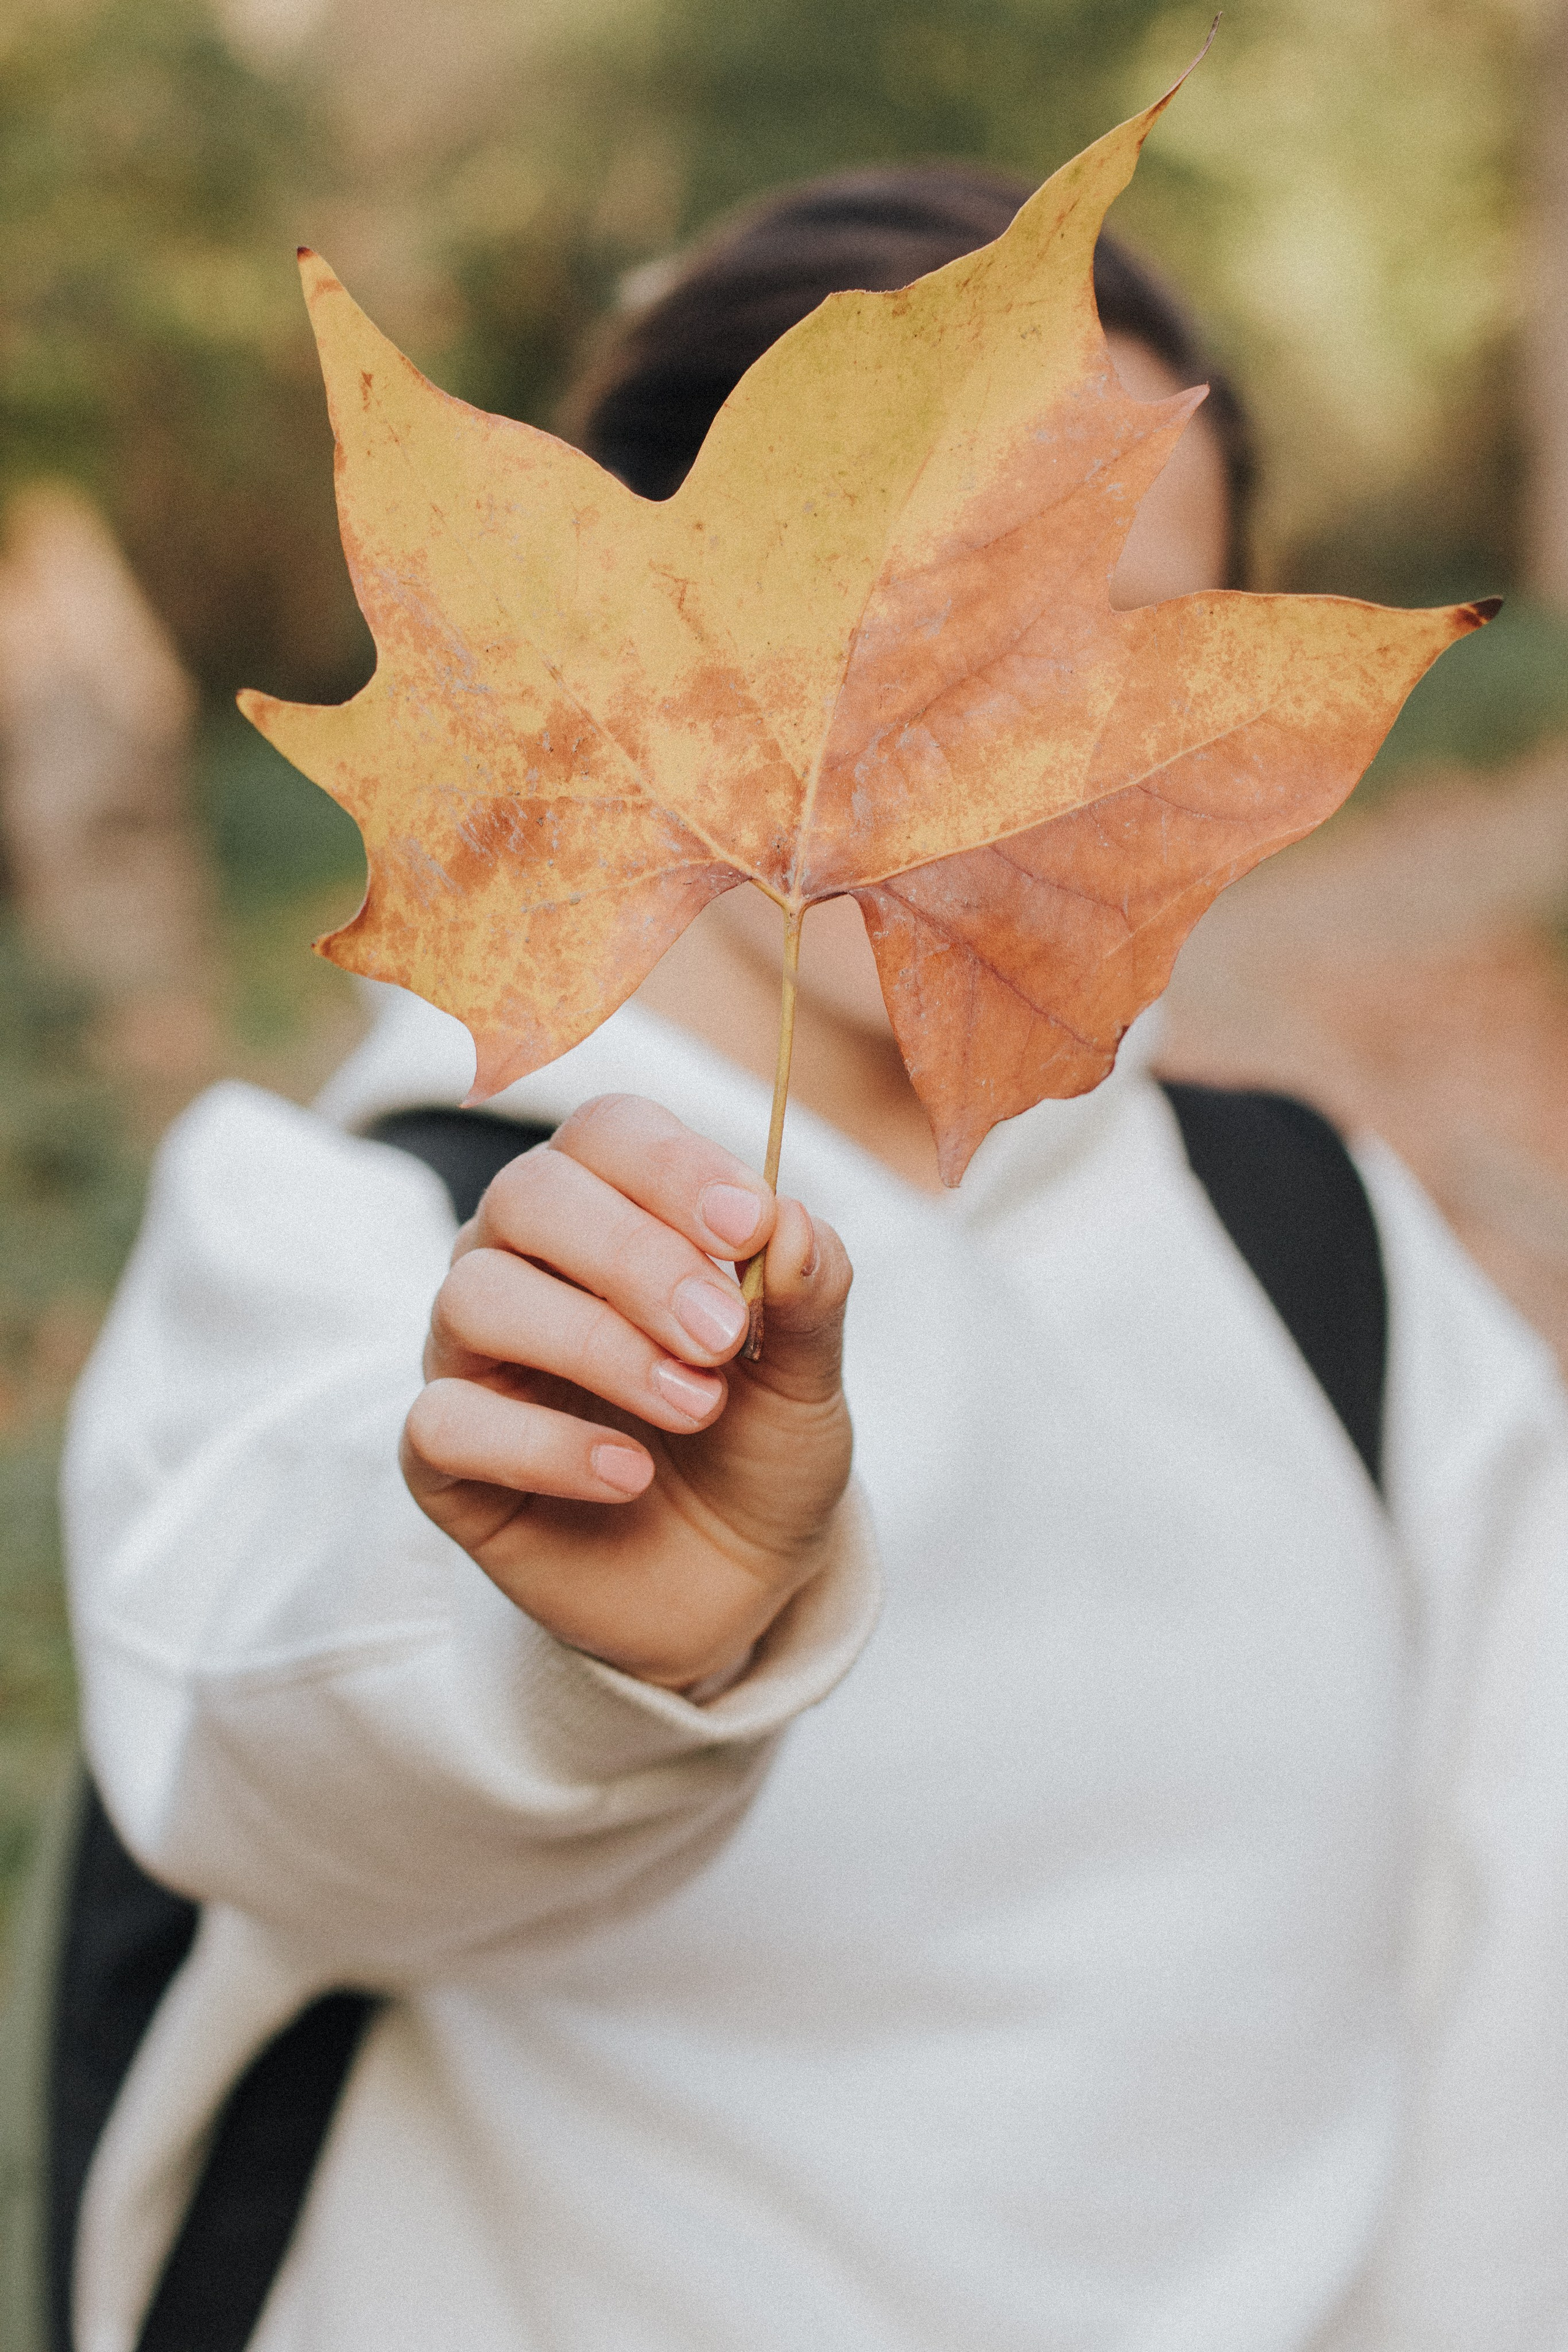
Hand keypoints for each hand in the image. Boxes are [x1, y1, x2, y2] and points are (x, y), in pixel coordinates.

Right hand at [400, 1094, 853, 1691]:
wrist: (737, 1585)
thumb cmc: (759, 1449)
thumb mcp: (809, 1378)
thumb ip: (810, 1294)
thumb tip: (790, 1221)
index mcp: (610, 1209)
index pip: (606, 1133)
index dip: (671, 1167)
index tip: (748, 1227)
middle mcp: (522, 1261)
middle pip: (529, 1196)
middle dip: (634, 1257)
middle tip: (721, 1337)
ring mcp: (473, 1356)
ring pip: (476, 1296)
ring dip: (595, 1344)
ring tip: (695, 1405)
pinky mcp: (443, 1458)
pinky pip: (445, 1422)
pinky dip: (542, 1446)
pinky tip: (628, 1474)